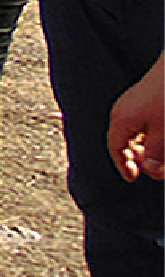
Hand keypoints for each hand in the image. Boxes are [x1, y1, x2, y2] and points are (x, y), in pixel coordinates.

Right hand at [109, 55, 164, 181]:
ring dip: (146, 147)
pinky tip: (160, 138)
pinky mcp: (144, 99)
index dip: (123, 165)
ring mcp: (133, 103)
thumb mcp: (164, 130)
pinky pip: (141, 122)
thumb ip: (155, 151)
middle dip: (138, 158)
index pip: (115, 148)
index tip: (132, 177)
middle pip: (123, 141)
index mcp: (122, 119)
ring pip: (134, 132)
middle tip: (156, 169)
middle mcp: (123, 111)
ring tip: (160, 156)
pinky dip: (149, 135)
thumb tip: (150, 166)